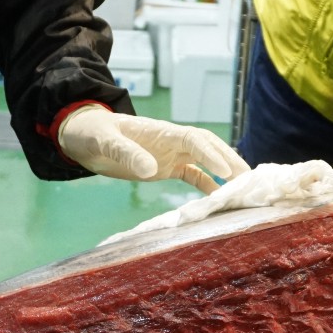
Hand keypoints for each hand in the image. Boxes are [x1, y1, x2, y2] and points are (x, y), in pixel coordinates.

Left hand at [56, 105, 249, 194]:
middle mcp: (172, 141)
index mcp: (162, 131)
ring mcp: (171, 153)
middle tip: (249, 182)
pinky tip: (220, 200)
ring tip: (244, 191)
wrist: (83, 137)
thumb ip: (127, 153)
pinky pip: (194, 175)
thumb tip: (150, 169)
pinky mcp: (167, 166)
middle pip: (210, 147)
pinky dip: (209, 186)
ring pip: (206, 161)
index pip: (195, 139)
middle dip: (230, 162)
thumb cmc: (92, 134)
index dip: (212, 154)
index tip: (227, 172)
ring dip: (225, 174)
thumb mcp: (106, 142)